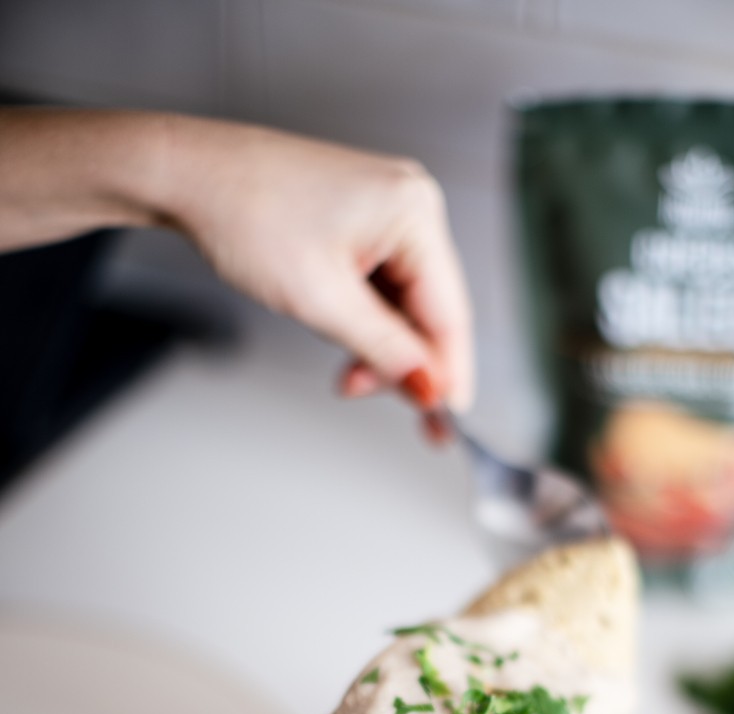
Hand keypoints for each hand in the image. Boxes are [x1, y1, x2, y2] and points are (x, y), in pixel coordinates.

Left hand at [161, 119, 472, 409]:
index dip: (448, 374)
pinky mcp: (363, 220)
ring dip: (381, 348)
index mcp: (412, 211)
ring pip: (405, 304)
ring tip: (348, 378)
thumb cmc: (243, 212)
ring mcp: (386, 210)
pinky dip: (367, 323)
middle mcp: (409, 203)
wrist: (188, 175)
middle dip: (405, 364)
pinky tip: (346, 343)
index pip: (449, 313)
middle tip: (388, 408)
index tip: (446, 421)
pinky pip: (383, 286)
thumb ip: (384, 351)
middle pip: (430, 310)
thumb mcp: (321, 300)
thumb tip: (429, 389)